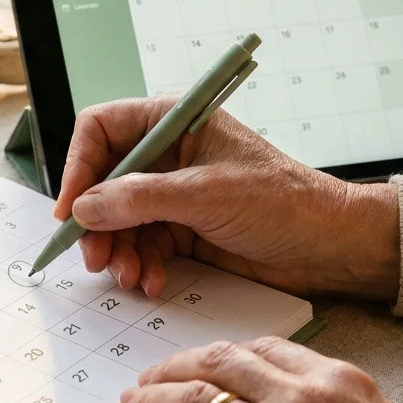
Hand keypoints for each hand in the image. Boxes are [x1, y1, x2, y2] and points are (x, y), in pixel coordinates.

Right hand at [54, 97, 399, 298]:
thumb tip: (84, 208)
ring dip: (119, 251)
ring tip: (130, 277)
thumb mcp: (206, 195)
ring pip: (120, 219)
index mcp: (175, 121)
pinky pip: (144, 245)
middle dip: (97, 222)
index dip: (79, 167)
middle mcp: (169, 154)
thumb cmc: (285, 203)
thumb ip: (140, 199)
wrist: (332, 247)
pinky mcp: (185, 229)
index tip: (70, 209)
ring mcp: (176, 194)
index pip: (102, 130)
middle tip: (95, 257)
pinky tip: (152, 281)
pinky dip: (142, 265)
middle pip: (104, 181)